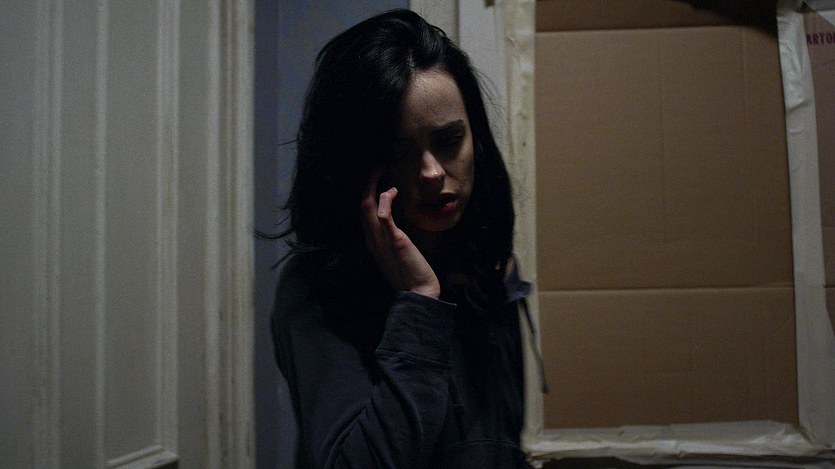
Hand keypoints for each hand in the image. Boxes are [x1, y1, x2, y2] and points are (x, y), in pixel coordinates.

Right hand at [361, 173, 440, 298]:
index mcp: (372, 243)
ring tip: (380, 173)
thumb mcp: (397, 255)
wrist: (418, 292)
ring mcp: (381, 240)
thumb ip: (393, 241)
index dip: (368, 197)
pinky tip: (392, 191)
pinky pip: (383, 217)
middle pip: (362, 208)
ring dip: (373, 188)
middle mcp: (372, 240)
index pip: (364, 216)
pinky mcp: (394, 240)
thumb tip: (396, 229)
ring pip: (368, 209)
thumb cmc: (411, 274)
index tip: (376, 184)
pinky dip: (384, 201)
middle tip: (376, 171)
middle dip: (367, 187)